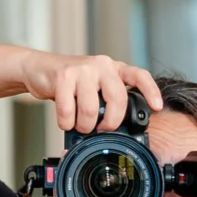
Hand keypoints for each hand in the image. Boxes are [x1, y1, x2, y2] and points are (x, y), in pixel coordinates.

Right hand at [19, 50, 162, 133]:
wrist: (40, 69)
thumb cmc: (70, 85)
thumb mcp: (94, 88)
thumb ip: (106, 102)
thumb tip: (117, 131)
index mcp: (113, 69)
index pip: (138, 75)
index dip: (150, 91)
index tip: (156, 107)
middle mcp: (101, 65)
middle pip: (117, 99)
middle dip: (110, 123)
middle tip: (101, 129)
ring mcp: (82, 69)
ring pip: (91, 109)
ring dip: (84, 126)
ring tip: (79, 125)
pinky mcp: (63, 77)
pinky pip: (69, 110)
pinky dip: (66, 123)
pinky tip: (65, 120)